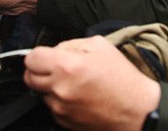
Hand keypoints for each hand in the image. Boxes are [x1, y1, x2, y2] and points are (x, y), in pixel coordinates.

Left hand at [24, 36, 160, 130]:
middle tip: (56, 67)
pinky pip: (52, 107)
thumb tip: (55, 50)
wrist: (138, 110)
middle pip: (29, 77)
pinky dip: (59, 101)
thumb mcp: (100, 46)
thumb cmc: (123, 78)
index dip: (38, 54)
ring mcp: (61, 108)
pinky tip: (78, 96)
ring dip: (50, 86)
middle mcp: (60, 89)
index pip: (31, 58)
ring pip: (40, 93)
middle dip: (39, 70)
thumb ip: (71, 43)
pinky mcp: (64, 122)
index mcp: (67, 66)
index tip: (45, 55)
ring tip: (73, 83)